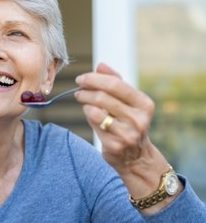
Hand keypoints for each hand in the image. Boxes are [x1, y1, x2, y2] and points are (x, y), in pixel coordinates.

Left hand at [74, 63, 180, 211]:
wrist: (136, 157)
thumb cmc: (129, 122)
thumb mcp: (128, 101)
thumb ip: (115, 81)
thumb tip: (100, 65)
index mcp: (144, 104)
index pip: (116, 84)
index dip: (95, 79)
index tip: (82, 78)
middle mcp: (138, 119)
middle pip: (103, 96)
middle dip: (86, 90)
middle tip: (78, 89)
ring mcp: (127, 133)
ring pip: (95, 110)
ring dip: (84, 102)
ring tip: (81, 98)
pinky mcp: (115, 144)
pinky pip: (94, 124)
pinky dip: (88, 114)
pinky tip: (88, 112)